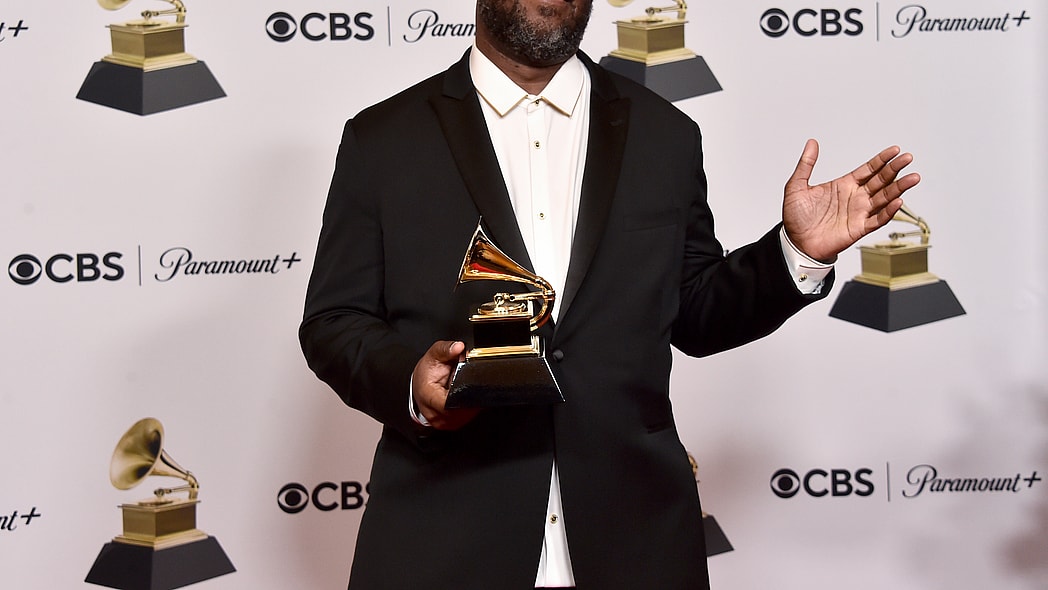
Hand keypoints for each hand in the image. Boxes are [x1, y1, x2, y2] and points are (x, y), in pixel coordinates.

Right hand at [411, 340, 479, 429]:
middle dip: (469, 394)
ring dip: (470, 401)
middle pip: (462, 410)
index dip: (464, 393)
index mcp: (428, 397)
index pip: (450, 404)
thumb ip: (446, 349)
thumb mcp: (433, 354)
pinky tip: (463, 396)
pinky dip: (469, 407)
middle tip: (466, 381)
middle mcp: (435, 414)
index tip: (469, 381)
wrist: (419, 384)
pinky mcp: (452, 425)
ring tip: (462, 388)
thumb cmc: (426, 372)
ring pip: (467, 415)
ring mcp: (444, 423)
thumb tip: (459, 347)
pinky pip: (467, 417)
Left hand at [782, 139, 920, 262]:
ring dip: (899, 188)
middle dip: (895, 169)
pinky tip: (898, 201)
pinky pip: (878, 219)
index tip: (895, 150)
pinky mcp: (859, 228)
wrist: (795, 242)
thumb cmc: (796, 217)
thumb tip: (812, 142)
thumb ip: (806, 165)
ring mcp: (859, 213)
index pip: (868, 169)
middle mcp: (856, 197)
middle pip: (881, 180)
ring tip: (913, 178)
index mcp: (844, 185)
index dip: (882, 160)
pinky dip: (889, 212)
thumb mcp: (796, 186)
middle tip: (908, 158)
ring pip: (884, 198)